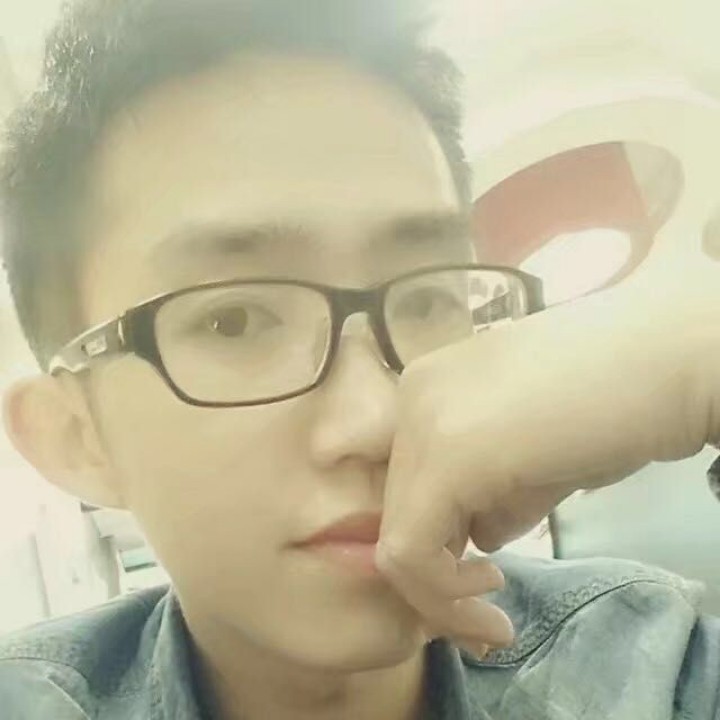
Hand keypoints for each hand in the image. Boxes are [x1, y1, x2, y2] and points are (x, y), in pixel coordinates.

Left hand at [375, 257, 719, 653]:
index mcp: (429, 388)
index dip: (433, 548)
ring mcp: (423, 421)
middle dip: (435, 580)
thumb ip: (492, 491)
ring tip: (495, 619)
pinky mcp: (446, 456)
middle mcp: (412, 397)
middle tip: (488, 616)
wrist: (676, 358)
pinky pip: (411, 550)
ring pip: (396, 539)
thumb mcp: (535, 453)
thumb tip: (475, 536)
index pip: (404, 486)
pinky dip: (445, 594)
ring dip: (442, 596)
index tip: (479, 585)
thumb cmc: (621, 398)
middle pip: (396, 512)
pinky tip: (494, 592)